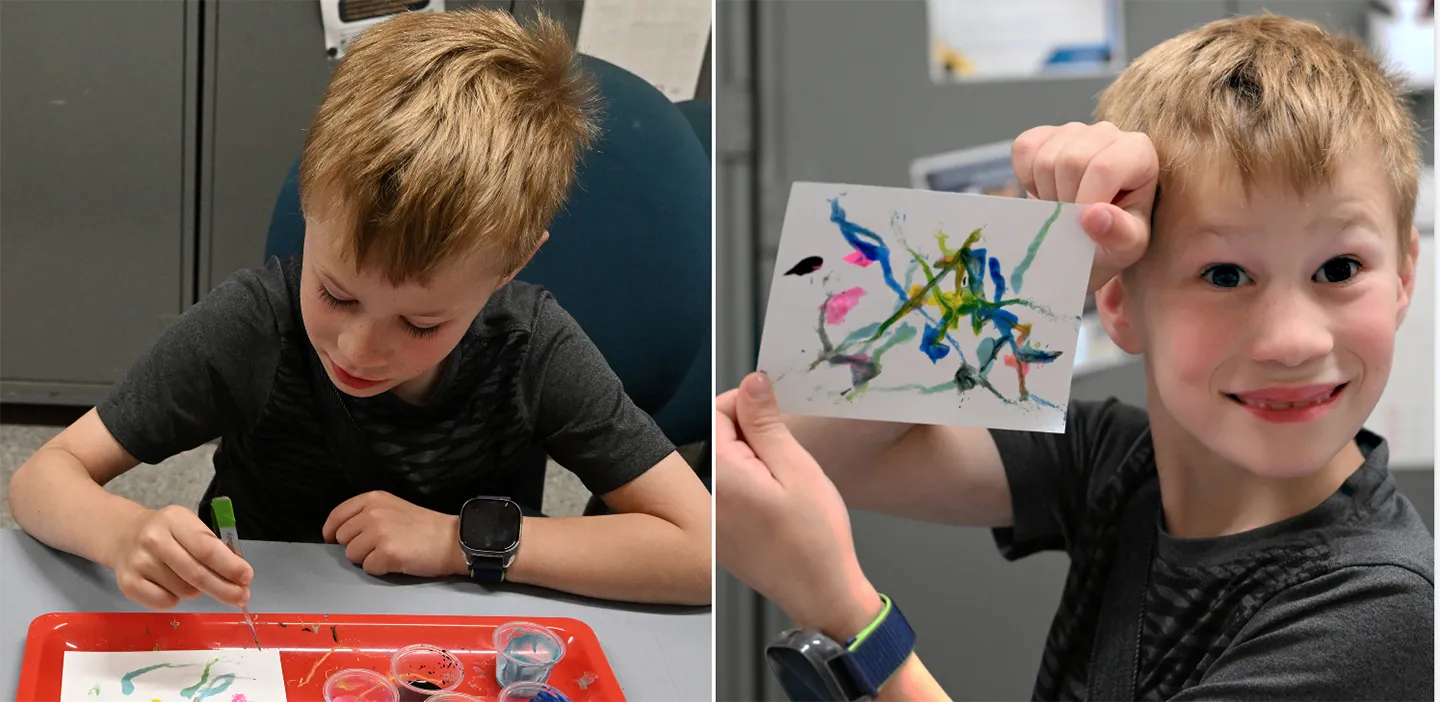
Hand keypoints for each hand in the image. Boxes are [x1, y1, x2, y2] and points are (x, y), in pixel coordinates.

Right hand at [110, 505, 252, 609]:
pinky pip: (165, 602)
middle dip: (224, 588)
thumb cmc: (167, 532)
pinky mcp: (128, 584)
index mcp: (175, 520)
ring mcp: (139, 563)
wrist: (123, 535)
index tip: (247, 578)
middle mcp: (154, 540)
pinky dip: (175, 599)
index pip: (206, 548)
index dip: (229, 566)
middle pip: (197, 573)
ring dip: (197, 591)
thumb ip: (213, 547)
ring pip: (184, 591)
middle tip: (242, 597)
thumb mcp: (190, 527)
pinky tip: (170, 585)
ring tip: (189, 577)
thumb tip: (239, 576)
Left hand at [322, 491, 464, 577]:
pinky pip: (368, 568)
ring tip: (390, 553)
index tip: (331, 539)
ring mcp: (378, 533)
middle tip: (379, 546)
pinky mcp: (386, 553)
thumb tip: (342, 533)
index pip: (337, 515)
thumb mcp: (393, 507)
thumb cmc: (425, 527)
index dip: (331, 530)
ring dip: (368, 558)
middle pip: (342, 538)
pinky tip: (396, 561)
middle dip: (356, 546)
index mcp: (373, 499)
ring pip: (352, 555)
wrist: (452, 540)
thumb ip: (367, 514)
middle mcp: (372, 513)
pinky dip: (380, 569)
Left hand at [716, 373, 883, 639]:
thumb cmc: (815, 536)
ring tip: (789, 481)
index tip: (778, 415)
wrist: (821, 595)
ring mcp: (715, 518)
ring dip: (756, 459)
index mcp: (722, 473)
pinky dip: (754, 485)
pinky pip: (732, 492)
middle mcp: (709, 494)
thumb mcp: (796, 468)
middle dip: (754, 432)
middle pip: (721, 436)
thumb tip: (751, 381)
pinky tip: (781, 503)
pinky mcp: (724, 535)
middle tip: (791, 452)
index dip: (748, 402)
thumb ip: (767, 423)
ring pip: (729, 464)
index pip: (717, 410)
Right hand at [1012, 121, 1157, 290]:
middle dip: (1065, 199)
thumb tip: (1093, 214)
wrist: (1087, 238)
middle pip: (1070, 161)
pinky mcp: (1044, 134)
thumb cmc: (1113, 238)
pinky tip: (1045, 191)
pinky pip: (1024, 149)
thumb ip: (1119, 235)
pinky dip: (1026, 178)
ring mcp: (1074, 130)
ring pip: (1044, 158)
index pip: (1104, 167)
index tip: (1085, 224)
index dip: (1087, 200)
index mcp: (1138, 151)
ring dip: (1047, 193)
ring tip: (1062, 207)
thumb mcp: (1126, 248)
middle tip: (1073, 218)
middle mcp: (1108, 133)